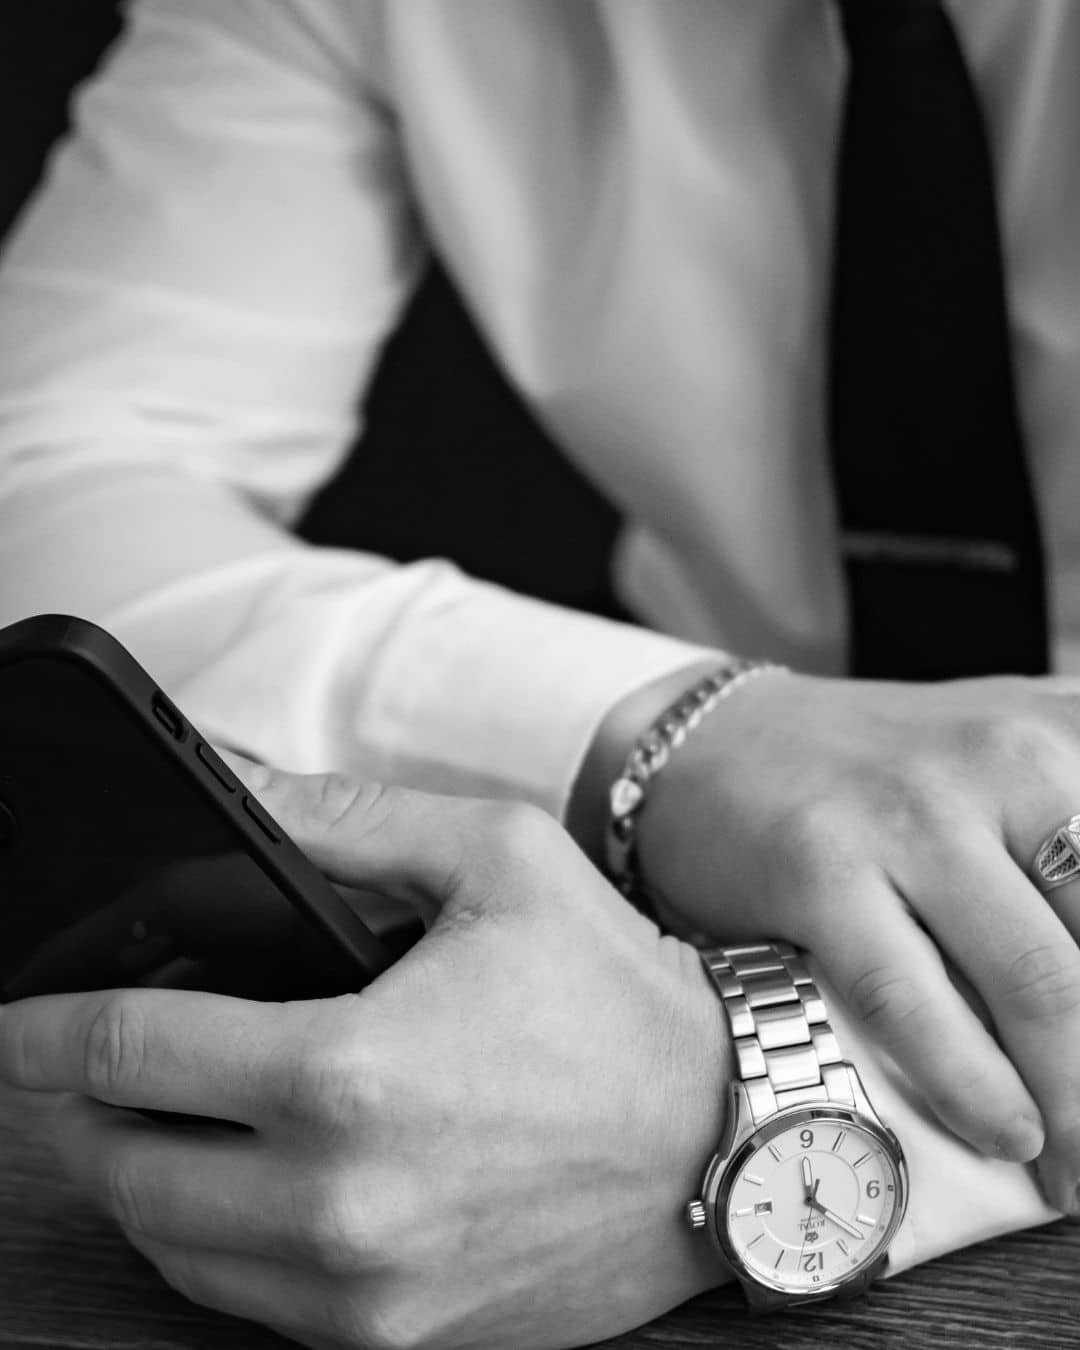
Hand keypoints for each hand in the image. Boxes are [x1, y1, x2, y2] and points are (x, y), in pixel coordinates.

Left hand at [0, 766, 730, 1349]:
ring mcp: (366, 1292)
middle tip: (85, 1058)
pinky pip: (247, 1305)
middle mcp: (341, 1204)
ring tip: (155, 1114)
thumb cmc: (620, 993)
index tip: (15, 1020)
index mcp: (351, 1072)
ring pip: (171, 1247)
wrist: (732, 1132)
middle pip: (121, 1166)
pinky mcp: (399, 1339)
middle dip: (80, 1105)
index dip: (46, 1029)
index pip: (129, 1052)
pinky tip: (237, 1182)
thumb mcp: (494, 857)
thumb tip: (231, 786)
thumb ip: (345, 820)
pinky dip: (211, 1242)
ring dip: (138, 1176)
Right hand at [618, 669, 1079, 1209]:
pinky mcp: (819, 866)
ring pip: (1037, 984)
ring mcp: (909, 812)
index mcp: (1069, 732)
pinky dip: (973, 1083)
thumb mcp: (1012, 758)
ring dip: (1079, 1106)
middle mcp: (1004, 758)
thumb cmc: (879, 771)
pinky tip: (1010, 1134)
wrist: (712, 740)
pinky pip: (914, 1000)